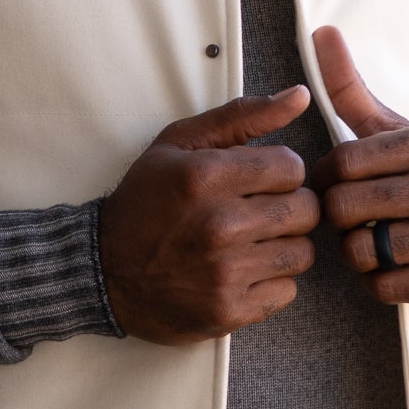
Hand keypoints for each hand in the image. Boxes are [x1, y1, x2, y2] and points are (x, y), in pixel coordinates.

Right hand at [99, 86, 320, 343]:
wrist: (102, 272)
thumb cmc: (144, 203)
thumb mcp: (180, 145)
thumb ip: (243, 116)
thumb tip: (300, 97)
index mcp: (206, 177)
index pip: (293, 167)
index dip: (280, 173)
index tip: (260, 182)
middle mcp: (219, 225)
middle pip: (306, 210)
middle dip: (289, 207)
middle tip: (260, 212)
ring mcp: (225, 273)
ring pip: (302, 253)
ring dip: (284, 246)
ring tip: (253, 243)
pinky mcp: (228, 311)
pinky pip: (287, 292)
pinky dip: (272, 283)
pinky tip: (244, 273)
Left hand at [311, 26, 408, 310]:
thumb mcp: (406, 134)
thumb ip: (355, 92)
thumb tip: (320, 31)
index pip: (343, 162)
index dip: (330, 180)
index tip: (344, 186)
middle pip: (344, 209)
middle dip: (341, 220)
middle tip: (357, 220)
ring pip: (360, 252)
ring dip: (360, 254)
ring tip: (379, 244)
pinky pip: (383, 287)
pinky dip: (381, 283)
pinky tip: (400, 268)